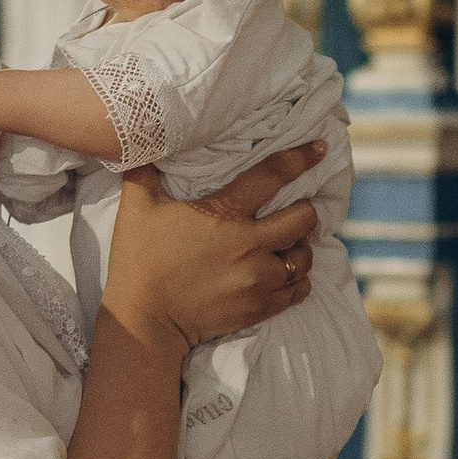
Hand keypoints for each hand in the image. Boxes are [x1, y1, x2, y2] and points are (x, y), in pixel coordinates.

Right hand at [104, 142, 323, 355]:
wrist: (143, 321)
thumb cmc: (138, 261)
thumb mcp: (137, 207)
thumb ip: (145, 169)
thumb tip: (146, 137)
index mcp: (224, 214)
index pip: (273, 176)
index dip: (301, 158)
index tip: (320, 148)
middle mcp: (249, 245)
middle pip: (304, 219)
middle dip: (305, 210)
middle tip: (297, 210)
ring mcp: (258, 279)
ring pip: (303, 258)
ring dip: (300, 248)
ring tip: (288, 244)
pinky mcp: (260, 307)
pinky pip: (298, 290)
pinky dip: (297, 280)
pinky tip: (286, 273)